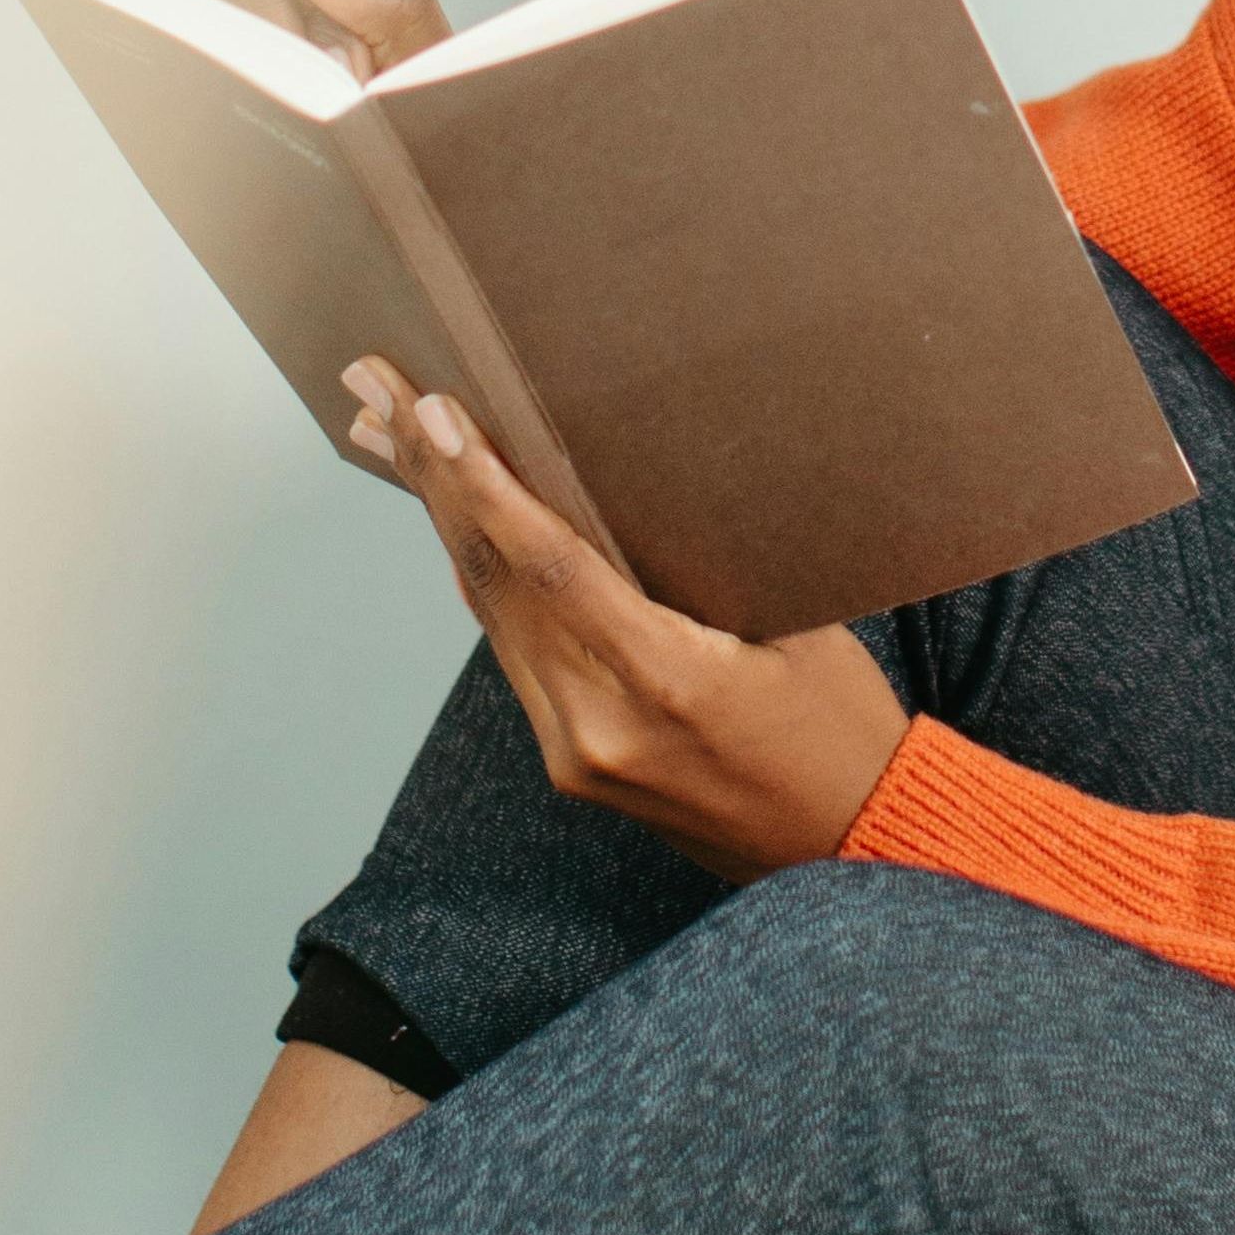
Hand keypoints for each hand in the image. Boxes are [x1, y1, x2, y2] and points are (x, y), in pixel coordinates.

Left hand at [343, 360, 907, 878]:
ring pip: (491, 615)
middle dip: (435, 480)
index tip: (430, 412)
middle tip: (380, 388)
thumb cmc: (844, 727)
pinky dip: (483, 580)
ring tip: (397, 438)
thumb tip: (623, 474)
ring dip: (445, 522)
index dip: (481, 484)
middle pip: (494, 582)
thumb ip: (703, 562)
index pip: (546, 566)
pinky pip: (513, 654)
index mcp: (666, 682)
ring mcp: (576, 753)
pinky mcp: (572, 764)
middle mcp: (599, 725)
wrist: (854, 846)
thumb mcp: (799, 625)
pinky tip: (456, 523)